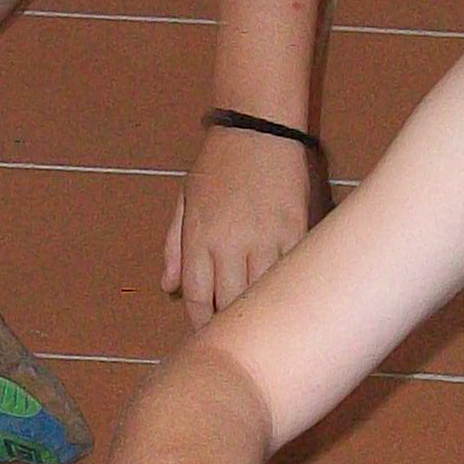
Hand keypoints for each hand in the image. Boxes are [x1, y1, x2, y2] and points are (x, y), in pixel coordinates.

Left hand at [163, 124, 319, 326]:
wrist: (258, 132)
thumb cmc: (217, 166)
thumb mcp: (185, 201)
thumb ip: (174, 246)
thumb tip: (168, 286)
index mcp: (198, 237)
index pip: (198, 296)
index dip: (202, 321)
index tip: (206, 331)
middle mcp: (230, 244)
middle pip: (230, 302)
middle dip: (229, 321)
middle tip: (233, 331)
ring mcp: (265, 240)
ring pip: (262, 293)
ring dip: (258, 308)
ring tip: (257, 318)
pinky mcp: (295, 232)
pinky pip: (289, 272)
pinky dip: (284, 287)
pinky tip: (283, 295)